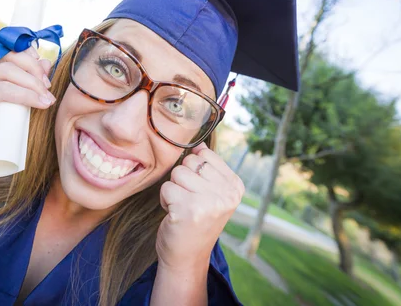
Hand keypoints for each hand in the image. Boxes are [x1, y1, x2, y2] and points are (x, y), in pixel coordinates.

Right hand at [0, 31, 55, 171]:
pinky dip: (24, 95)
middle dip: (33, 69)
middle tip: (48, 88)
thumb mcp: (17, 100)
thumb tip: (45, 61)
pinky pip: (1, 90)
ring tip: (47, 99)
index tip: (42, 68)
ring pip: (5, 71)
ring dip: (33, 84)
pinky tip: (40, 103)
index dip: (23, 49)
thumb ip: (28, 79)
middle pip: (6, 55)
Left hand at [156, 143, 244, 272]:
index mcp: (235, 187)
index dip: (194, 170)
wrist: (187, 257)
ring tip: (181, 207)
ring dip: (173, 189)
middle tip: (188, 201)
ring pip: (177, 173)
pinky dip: (165, 200)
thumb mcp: (211, 194)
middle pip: (190, 162)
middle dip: (182, 179)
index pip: (206, 155)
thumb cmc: (196, 222)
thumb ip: (208, 168)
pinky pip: (166, 187)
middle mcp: (226, 194)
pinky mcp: (188, 209)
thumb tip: (198, 143)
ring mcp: (209, 201)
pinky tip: (174, 214)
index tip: (199, 191)